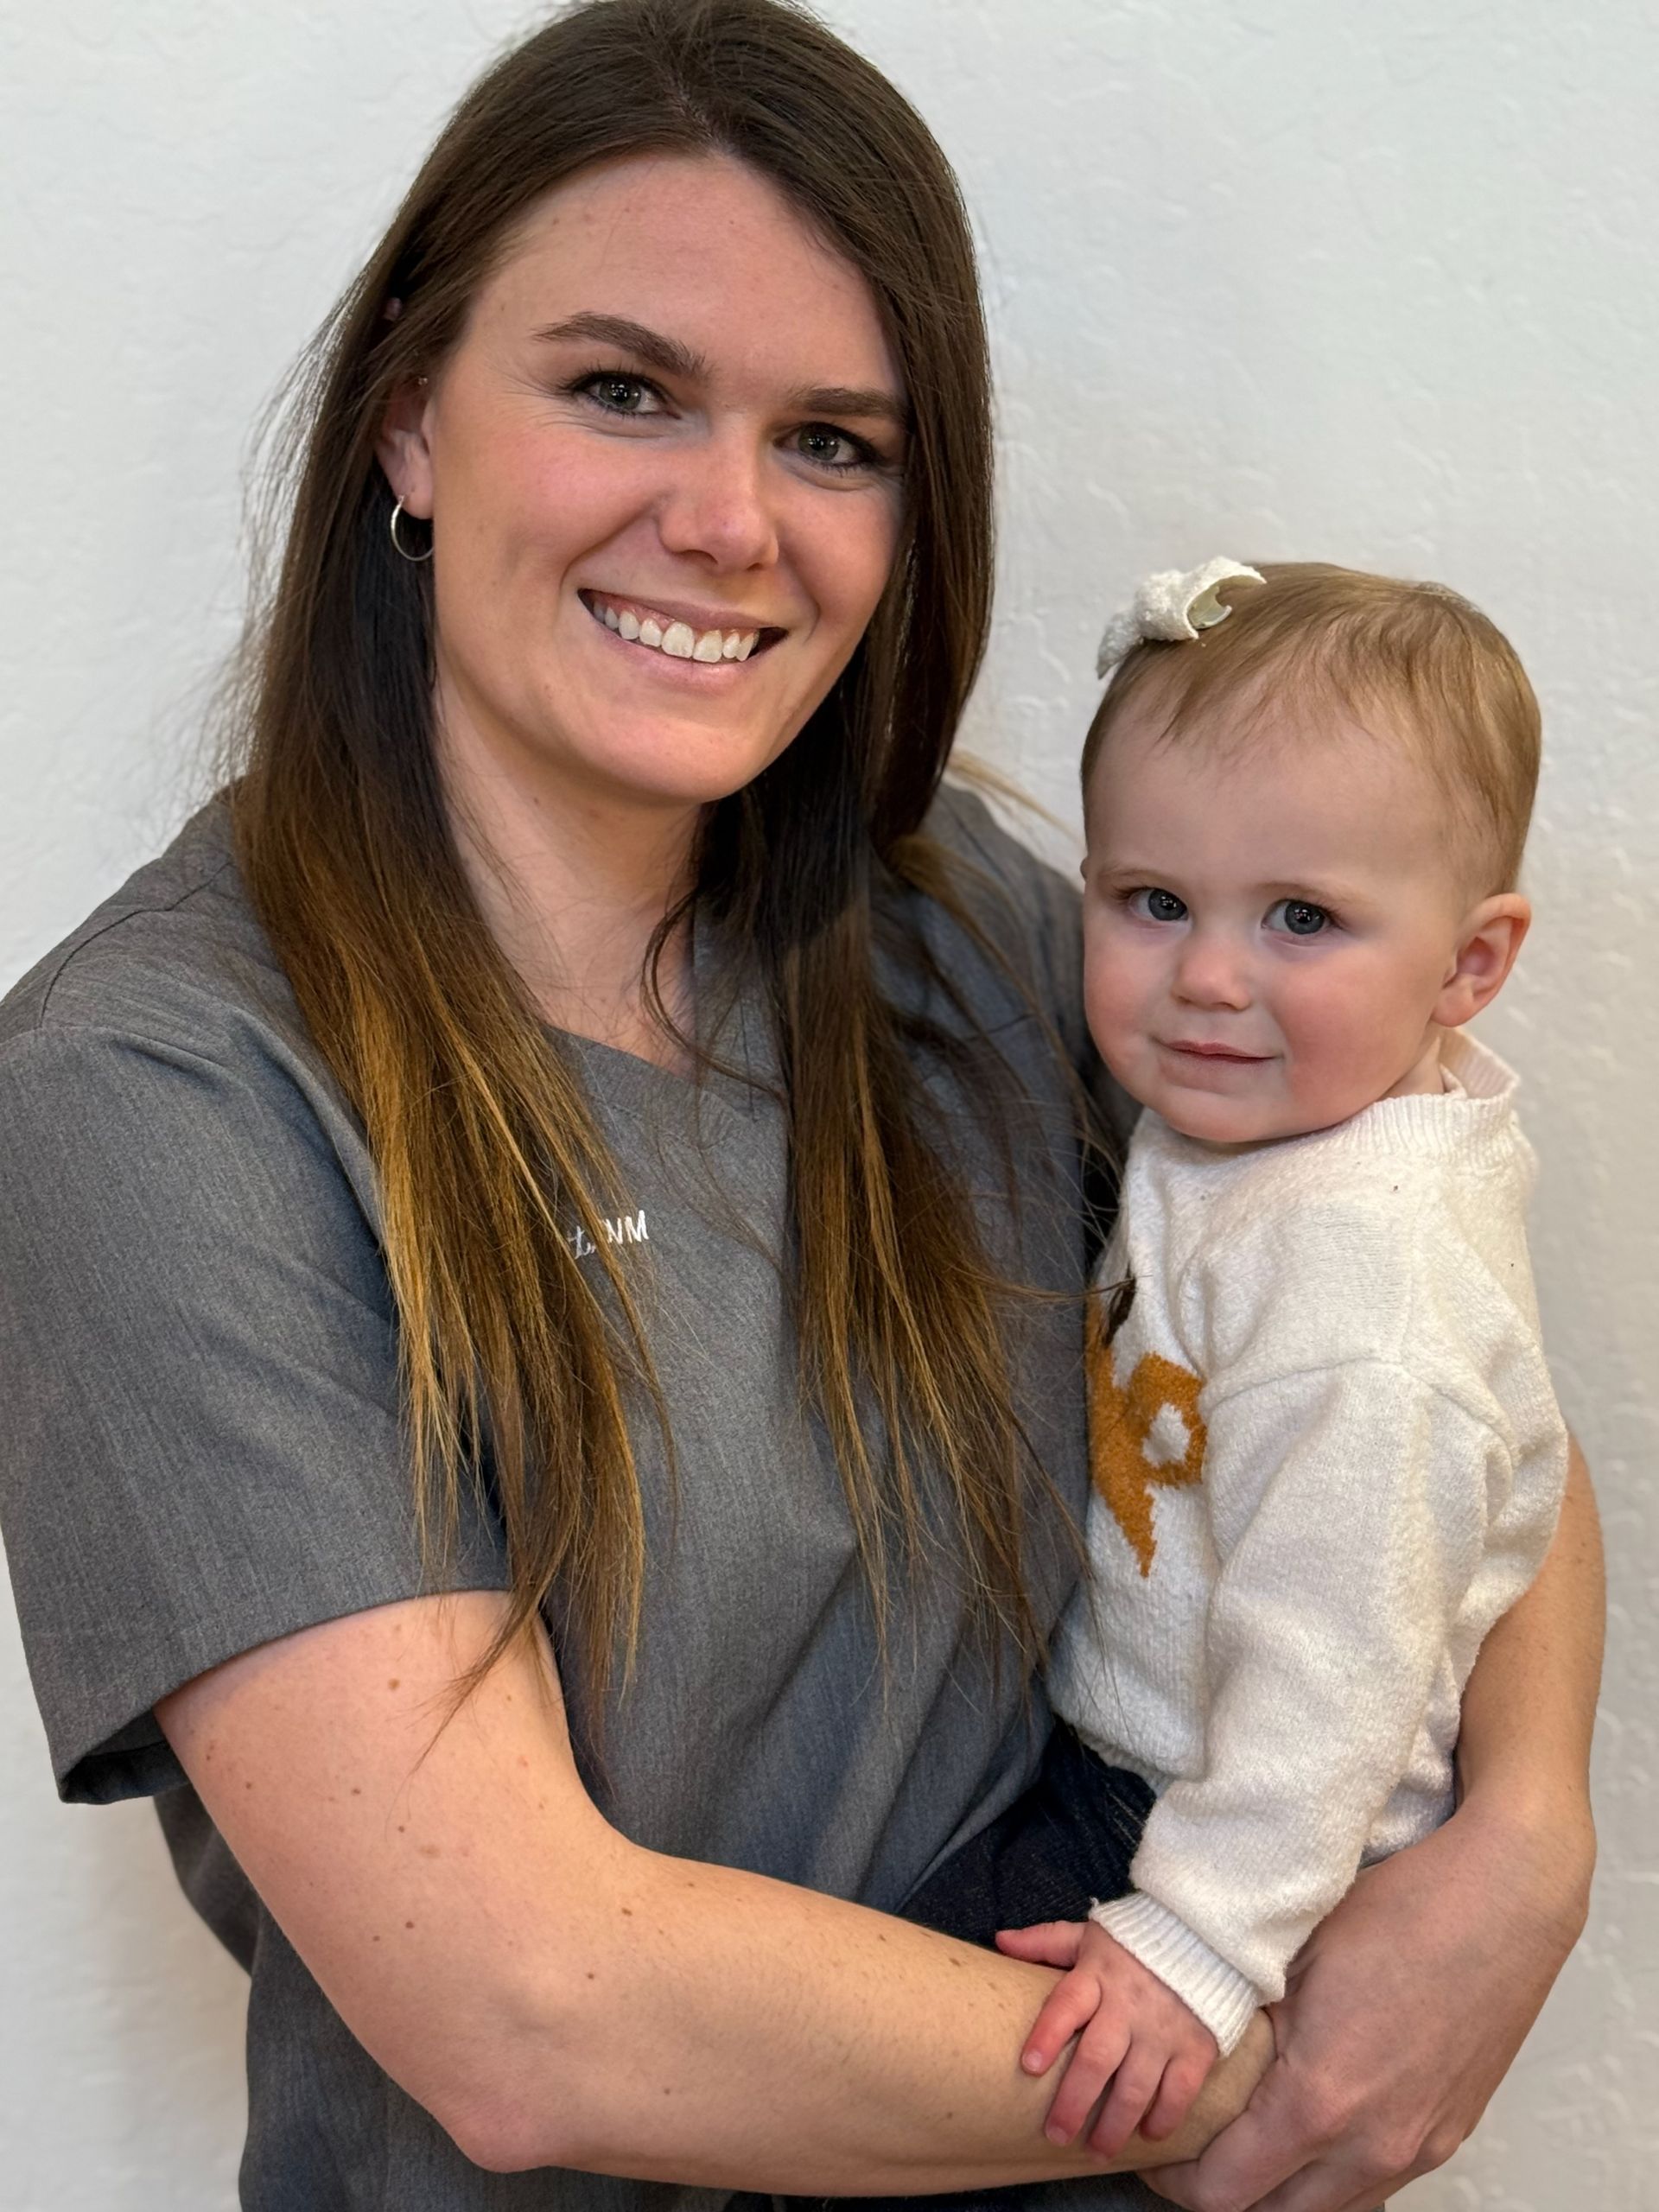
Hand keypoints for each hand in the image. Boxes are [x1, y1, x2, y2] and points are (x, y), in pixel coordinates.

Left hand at [996, 1918, 1219, 2159]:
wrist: (1204, 1939)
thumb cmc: (1134, 1944)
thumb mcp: (1089, 1936)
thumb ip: (1047, 1941)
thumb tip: (1000, 1941)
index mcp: (1098, 1974)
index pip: (1068, 2004)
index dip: (1048, 2034)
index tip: (1029, 2066)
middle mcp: (1130, 2004)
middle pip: (1098, 2057)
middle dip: (1075, 2100)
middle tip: (1056, 2135)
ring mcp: (1164, 2029)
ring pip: (1136, 2085)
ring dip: (1115, 2123)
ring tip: (1096, 2151)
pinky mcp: (1196, 2046)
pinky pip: (1180, 2090)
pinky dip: (1165, 2116)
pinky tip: (1148, 2135)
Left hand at [1140, 1795, 1593, 2211]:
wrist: (1505, 1899)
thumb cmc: (1402, 1909)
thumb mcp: (1292, 1955)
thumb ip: (1243, 2020)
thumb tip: (1199, 2048)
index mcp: (1319, 2101)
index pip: (1225, 2191)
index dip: (1176, 2182)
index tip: (1155, 2155)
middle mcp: (1372, 2144)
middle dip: (1223, 2194)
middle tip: (1193, 2150)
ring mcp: (1418, 2147)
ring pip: (1331, 2211)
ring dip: (1282, 2192)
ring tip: (1248, 2142)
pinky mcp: (1448, 2134)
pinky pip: (1376, 2185)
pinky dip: (1334, 2177)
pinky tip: (1315, 2128)